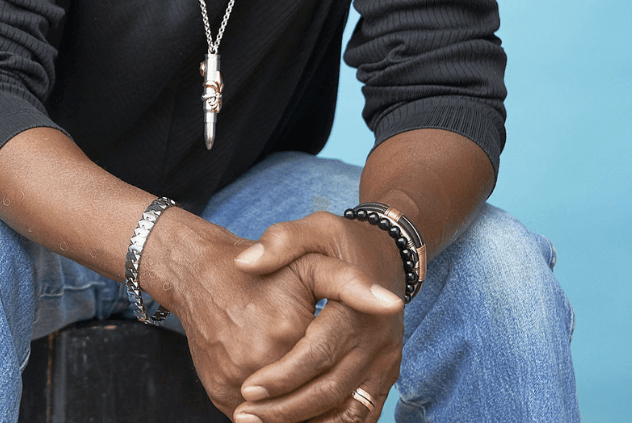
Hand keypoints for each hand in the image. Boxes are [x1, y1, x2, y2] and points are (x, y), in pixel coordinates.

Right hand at [141, 212, 403, 417]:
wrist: (198, 274)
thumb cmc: (262, 272)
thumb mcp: (309, 265)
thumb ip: (351, 285)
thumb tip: (391, 305)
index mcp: (288, 331)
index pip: (331, 379)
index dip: (347, 390)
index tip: (355, 389)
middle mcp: (257, 361)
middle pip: (309, 404)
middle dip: (325, 409)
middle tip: (337, 402)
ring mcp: (233, 381)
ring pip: (281, 419)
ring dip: (303, 418)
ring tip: (317, 408)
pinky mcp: (217, 393)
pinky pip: (253, 420)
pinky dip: (273, 418)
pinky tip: (289, 406)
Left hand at [228, 213, 408, 422]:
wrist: (388, 253)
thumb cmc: (343, 241)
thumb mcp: (315, 227)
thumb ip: (280, 242)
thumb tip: (246, 262)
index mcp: (358, 310)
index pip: (318, 353)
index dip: (282, 376)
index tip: (247, 388)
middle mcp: (378, 343)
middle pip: (331, 390)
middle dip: (285, 409)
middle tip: (243, 414)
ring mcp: (385, 364)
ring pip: (347, 411)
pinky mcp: (386, 376)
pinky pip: (360, 414)